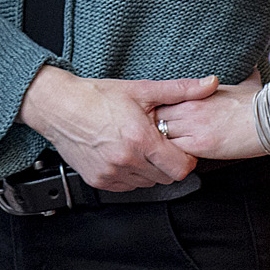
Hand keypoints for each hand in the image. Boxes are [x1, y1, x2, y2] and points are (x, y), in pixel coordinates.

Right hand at [18, 66, 217, 190]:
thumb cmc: (97, 97)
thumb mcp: (141, 90)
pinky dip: (131, 174)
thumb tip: (209, 84)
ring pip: (147, 182)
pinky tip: (124, 154)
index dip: (185, 158)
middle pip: (166, 177)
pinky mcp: (99, 180)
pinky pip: (127, 186)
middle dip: (167, 162)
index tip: (178, 146)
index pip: (181, 168)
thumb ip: (180, 90)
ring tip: (138, 146)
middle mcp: (126, 160)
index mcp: (140, 139)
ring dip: (149, 169)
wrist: (59, 107)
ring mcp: (111, 173)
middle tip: (157, 142)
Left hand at [151, 71, 269, 160]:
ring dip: (161, 146)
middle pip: (156, 118)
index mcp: (195, 92)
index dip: (160, 112)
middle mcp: (189, 107)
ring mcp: (192, 125)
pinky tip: (175, 162)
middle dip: (154, 129)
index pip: (162, 100)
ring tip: (162, 154)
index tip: (163, 121)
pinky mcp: (200, 145)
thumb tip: (254, 66)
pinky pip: (174, 153)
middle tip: (155, 141)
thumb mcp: (245, 83)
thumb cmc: (259, 103)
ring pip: (161, 136)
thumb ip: (240, 77)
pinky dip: (172, 158)